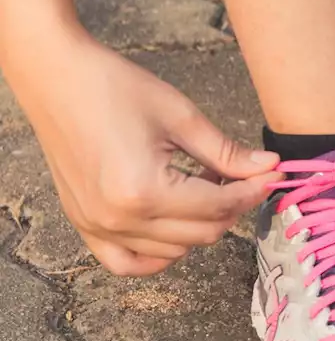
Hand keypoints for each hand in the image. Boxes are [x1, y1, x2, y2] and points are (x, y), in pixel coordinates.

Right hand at [17, 36, 280, 275]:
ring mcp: (98, 226)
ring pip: (175, 250)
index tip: (272, 174)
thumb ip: (227, 153)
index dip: (252, 191)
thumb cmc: (114, 87)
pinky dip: (158, 254)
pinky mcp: (84, 224)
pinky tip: (175, 228)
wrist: (56, 77)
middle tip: (243, 177)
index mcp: (145, 191)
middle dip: (232, 207)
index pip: (219, 207)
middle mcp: (120, 218)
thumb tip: (270, 167)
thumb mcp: (181, 117)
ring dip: (200, 225)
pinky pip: (128, 262)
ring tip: (203, 187)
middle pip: (202, 233)